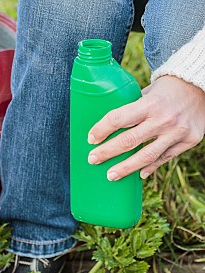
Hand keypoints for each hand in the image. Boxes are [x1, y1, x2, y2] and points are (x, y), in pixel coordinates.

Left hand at [87, 76, 204, 179]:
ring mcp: (177, 132)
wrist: (201, 86)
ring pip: (147, 156)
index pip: (119, 118)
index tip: (90, 139)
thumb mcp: (148, 92)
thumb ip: (132, 109)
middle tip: (92, 160)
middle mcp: (163, 119)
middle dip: (107, 152)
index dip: (102, 130)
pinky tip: (139, 175)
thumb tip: (108, 127)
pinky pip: (165, 158)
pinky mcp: (188, 141)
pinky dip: (150, 167)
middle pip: (129, 141)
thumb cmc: (167, 90)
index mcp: (150, 103)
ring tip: (111, 176)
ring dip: (126, 168)